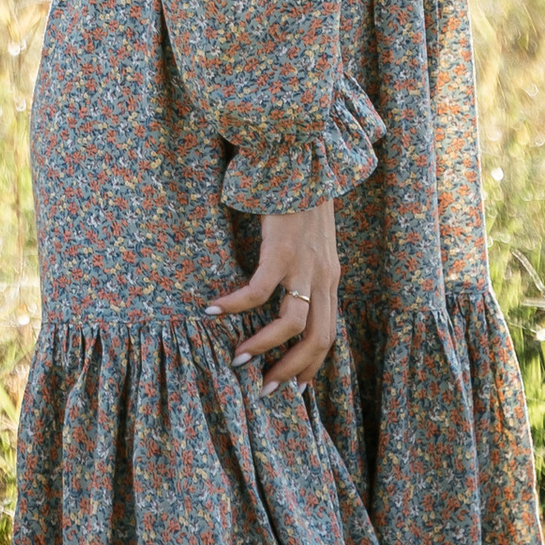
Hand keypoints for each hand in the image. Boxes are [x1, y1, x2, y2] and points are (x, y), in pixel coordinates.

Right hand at [208, 198, 338, 385]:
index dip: (312, 364)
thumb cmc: (300, 193)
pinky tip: (214, 308)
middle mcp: (323, 276)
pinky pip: (259, 289)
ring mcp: (303, 263)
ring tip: (238, 358)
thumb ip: (305, 264)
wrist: (302, 155)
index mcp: (330, 277)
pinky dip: (237, 304)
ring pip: (292, 324)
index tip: (294, 387)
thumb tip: (286, 289)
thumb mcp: (312, 237)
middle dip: (291, 370)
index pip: (329, 334)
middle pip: (318, 340)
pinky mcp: (280, 248)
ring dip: (263, 347)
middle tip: (265, 389)